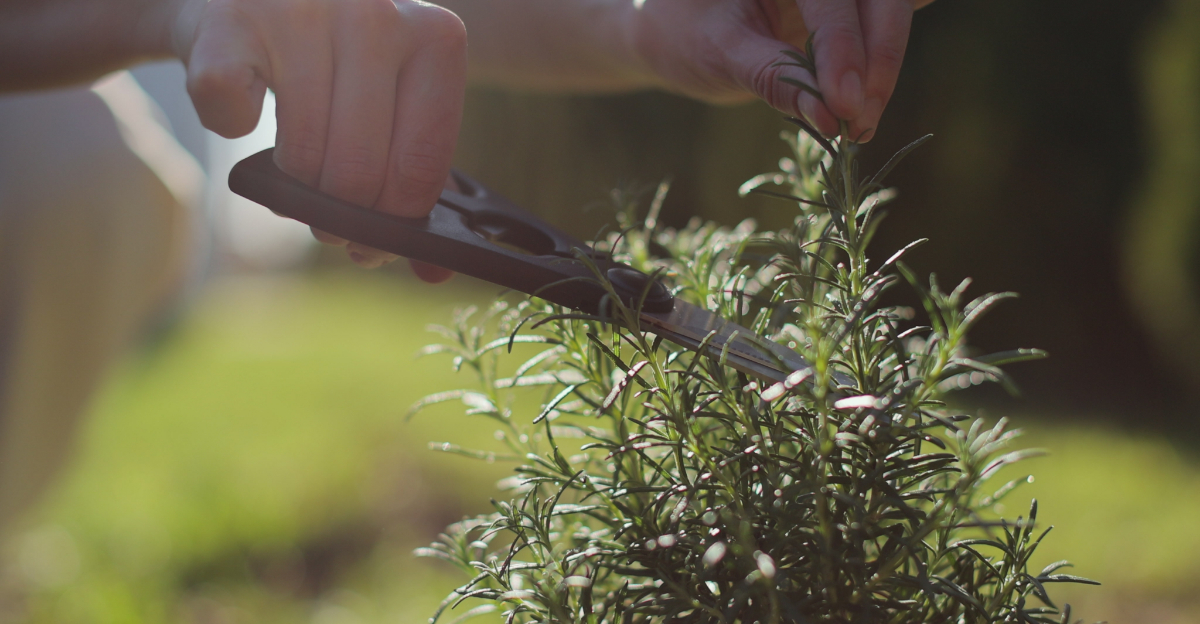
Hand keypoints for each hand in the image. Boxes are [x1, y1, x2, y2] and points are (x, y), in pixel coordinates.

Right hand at [170, 0, 465, 276]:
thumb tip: (434, 273)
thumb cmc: (340, 68)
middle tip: (328, 215)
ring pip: (300, 157)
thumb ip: (417, 183)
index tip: (374, 240)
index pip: (420, 168)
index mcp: (435, 38)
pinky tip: (247, 107)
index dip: (394, 225)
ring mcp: (302, 10)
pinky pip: (231, 118)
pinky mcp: (229, 19)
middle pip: (358, 175)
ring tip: (296, 162)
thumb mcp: (395, 110)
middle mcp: (375, 13)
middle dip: (340, 217)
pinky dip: (230, 130)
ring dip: (290, 183)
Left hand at [628, 0, 935, 140]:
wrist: (673, 29)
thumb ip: (774, 78)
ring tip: (859, 126)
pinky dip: (879, 64)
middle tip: (859, 122)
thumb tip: (827, 118)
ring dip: (883, 68)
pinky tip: (867, 104)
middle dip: (877, 60)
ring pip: (891, 11)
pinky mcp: (846, 6)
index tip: (845, 107)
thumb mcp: (721, 54)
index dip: (845, 48)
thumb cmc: (685, 33)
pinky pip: (879, 25)